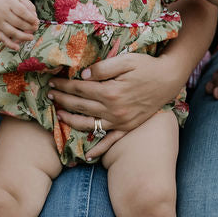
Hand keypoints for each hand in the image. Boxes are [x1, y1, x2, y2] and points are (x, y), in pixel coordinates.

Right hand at [0, 0, 37, 48]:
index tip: (37, 21)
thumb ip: (28, 6)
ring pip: (10, 32)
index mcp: (9, 2)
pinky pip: (3, 39)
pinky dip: (10, 44)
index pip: (21, 11)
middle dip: (28, 27)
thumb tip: (35, 17)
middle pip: (17, 22)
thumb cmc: (9, 2)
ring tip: (31, 37)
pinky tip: (17, 48)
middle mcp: (2, 13)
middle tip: (35, 28)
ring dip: (22, 36)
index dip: (30, 18)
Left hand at [49, 52, 184, 158]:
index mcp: (111, 92)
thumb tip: (83, 76)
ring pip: (89, 124)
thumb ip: (104, 68)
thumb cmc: (146, 67)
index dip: (64, 85)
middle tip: (49, 94)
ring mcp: (120, 121)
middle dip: (62, 100)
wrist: (168, 79)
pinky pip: (111, 141)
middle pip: (80, 106)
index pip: (80, 89)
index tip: (52, 81)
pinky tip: (87, 156)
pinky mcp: (127, 127)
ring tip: (58, 114)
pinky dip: (99, 150)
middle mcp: (114, 110)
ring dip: (71, 120)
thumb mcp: (126, 60)